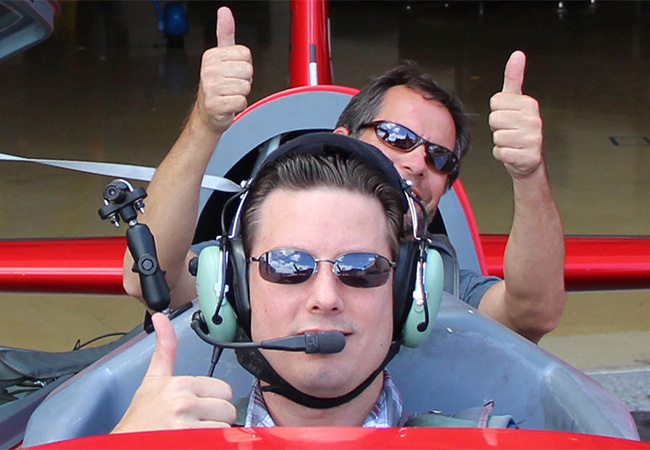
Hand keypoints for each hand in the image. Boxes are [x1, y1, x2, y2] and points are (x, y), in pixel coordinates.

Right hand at [112, 313, 235, 432]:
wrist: (124, 445)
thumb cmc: (139, 419)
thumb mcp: (152, 380)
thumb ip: (164, 348)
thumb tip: (161, 318)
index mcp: (180, 385)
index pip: (224, 390)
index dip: (213, 401)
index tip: (198, 408)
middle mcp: (184, 404)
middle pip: (228, 410)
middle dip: (215, 419)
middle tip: (195, 424)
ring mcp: (186, 428)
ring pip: (225, 429)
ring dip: (213, 435)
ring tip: (193, 434)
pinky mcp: (190, 444)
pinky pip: (219, 443)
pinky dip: (211, 444)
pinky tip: (194, 442)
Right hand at [196, 7, 252, 133]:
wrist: (208, 113)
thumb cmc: (218, 87)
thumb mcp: (221, 58)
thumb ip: (225, 33)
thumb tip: (224, 12)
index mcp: (212, 56)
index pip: (245, 54)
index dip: (244, 65)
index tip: (233, 72)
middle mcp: (209, 70)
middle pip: (247, 70)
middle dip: (244, 80)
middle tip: (232, 85)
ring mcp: (211, 88)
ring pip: (245, 87)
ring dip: (241, 94)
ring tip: (229, 95)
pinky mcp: (215, 104)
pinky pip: (241, 102)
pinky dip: (239, 106)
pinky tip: (228, 104)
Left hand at [489, 51, 543, 179]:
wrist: (528, 160)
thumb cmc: (519, 130)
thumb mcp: (515, 102)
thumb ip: (513, 78)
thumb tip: (517, 54)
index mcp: (529, 104)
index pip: (495, 102)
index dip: (497, 111)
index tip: (508, 116)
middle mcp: (533, 120)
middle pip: (494, 119)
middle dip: (497, 127)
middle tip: (509, 131)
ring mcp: (533, 138)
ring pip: (496, 136)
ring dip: (500, 142)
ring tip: (512, 142)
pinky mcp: (528, 156)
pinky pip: (500, 152)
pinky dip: (502, 155)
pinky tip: (513, 153)